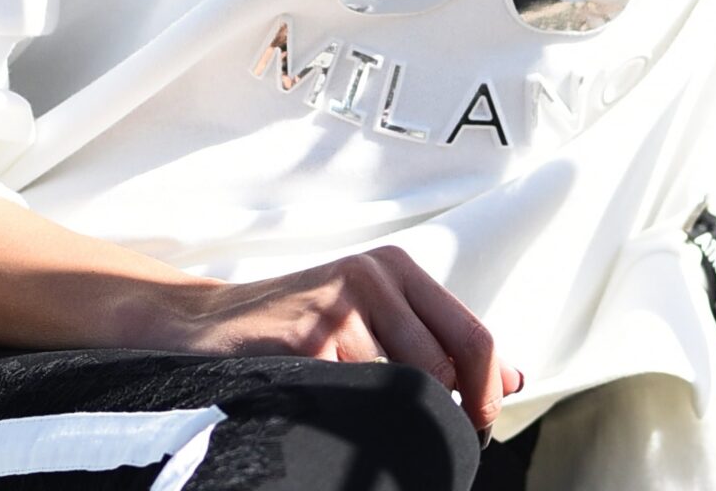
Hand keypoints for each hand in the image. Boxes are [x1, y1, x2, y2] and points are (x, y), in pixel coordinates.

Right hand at [125, 244, 526, 433]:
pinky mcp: (305, 336)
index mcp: (397, 270)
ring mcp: (338, 304)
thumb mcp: (371, 319)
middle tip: (444, 444)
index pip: (473, 335)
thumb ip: (436, 342)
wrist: (201, 329)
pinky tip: (331, 414)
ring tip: (371, 424)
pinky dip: (352, 417)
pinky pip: (356, 396)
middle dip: (452, 412)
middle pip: (447, 364)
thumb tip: (514, 378)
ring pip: (406, 385)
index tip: (481, 427)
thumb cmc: (294, 331)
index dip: (487, 390)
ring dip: (394, 419)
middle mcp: (373, 276)